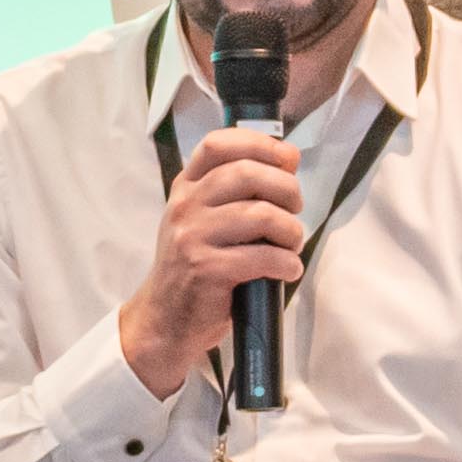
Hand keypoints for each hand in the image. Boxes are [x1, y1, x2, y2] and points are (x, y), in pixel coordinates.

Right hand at [118, 124, 301, 395]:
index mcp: (186, 186)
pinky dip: (287, 263)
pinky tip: (288, 270)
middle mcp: (185, 205)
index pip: (218, 145)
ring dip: (290, 231)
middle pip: (246, 174)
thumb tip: (288, 162)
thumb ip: (236, 192)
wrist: (165, 317)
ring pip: (259, 215)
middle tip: (296, 210)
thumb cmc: (199, 264)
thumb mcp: (204, 219)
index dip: (260, 144)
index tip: (289, 159)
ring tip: (291, 245)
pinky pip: (262, 256)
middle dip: (286, 189)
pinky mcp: (205, 269)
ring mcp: (191, 236)